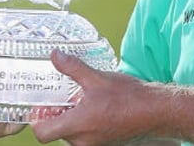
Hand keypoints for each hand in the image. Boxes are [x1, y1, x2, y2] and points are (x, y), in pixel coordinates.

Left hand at [32, 50, 156, 145]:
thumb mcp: (97, 78)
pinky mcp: (104, 143)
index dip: (38, 119)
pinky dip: (85, 123)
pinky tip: (97, 106)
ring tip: (83, 99)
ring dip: (72, 118)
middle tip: (64, 96)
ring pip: (71, 134)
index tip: (44, 104)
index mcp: (77, 125)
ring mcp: (94, 144)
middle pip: (56, 132)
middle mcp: (82, 140)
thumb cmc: (129, 98)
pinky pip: (85, 135)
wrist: (156, 112)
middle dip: (58, 114)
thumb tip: (55, 56)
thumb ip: (73, 68)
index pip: (42, 133)